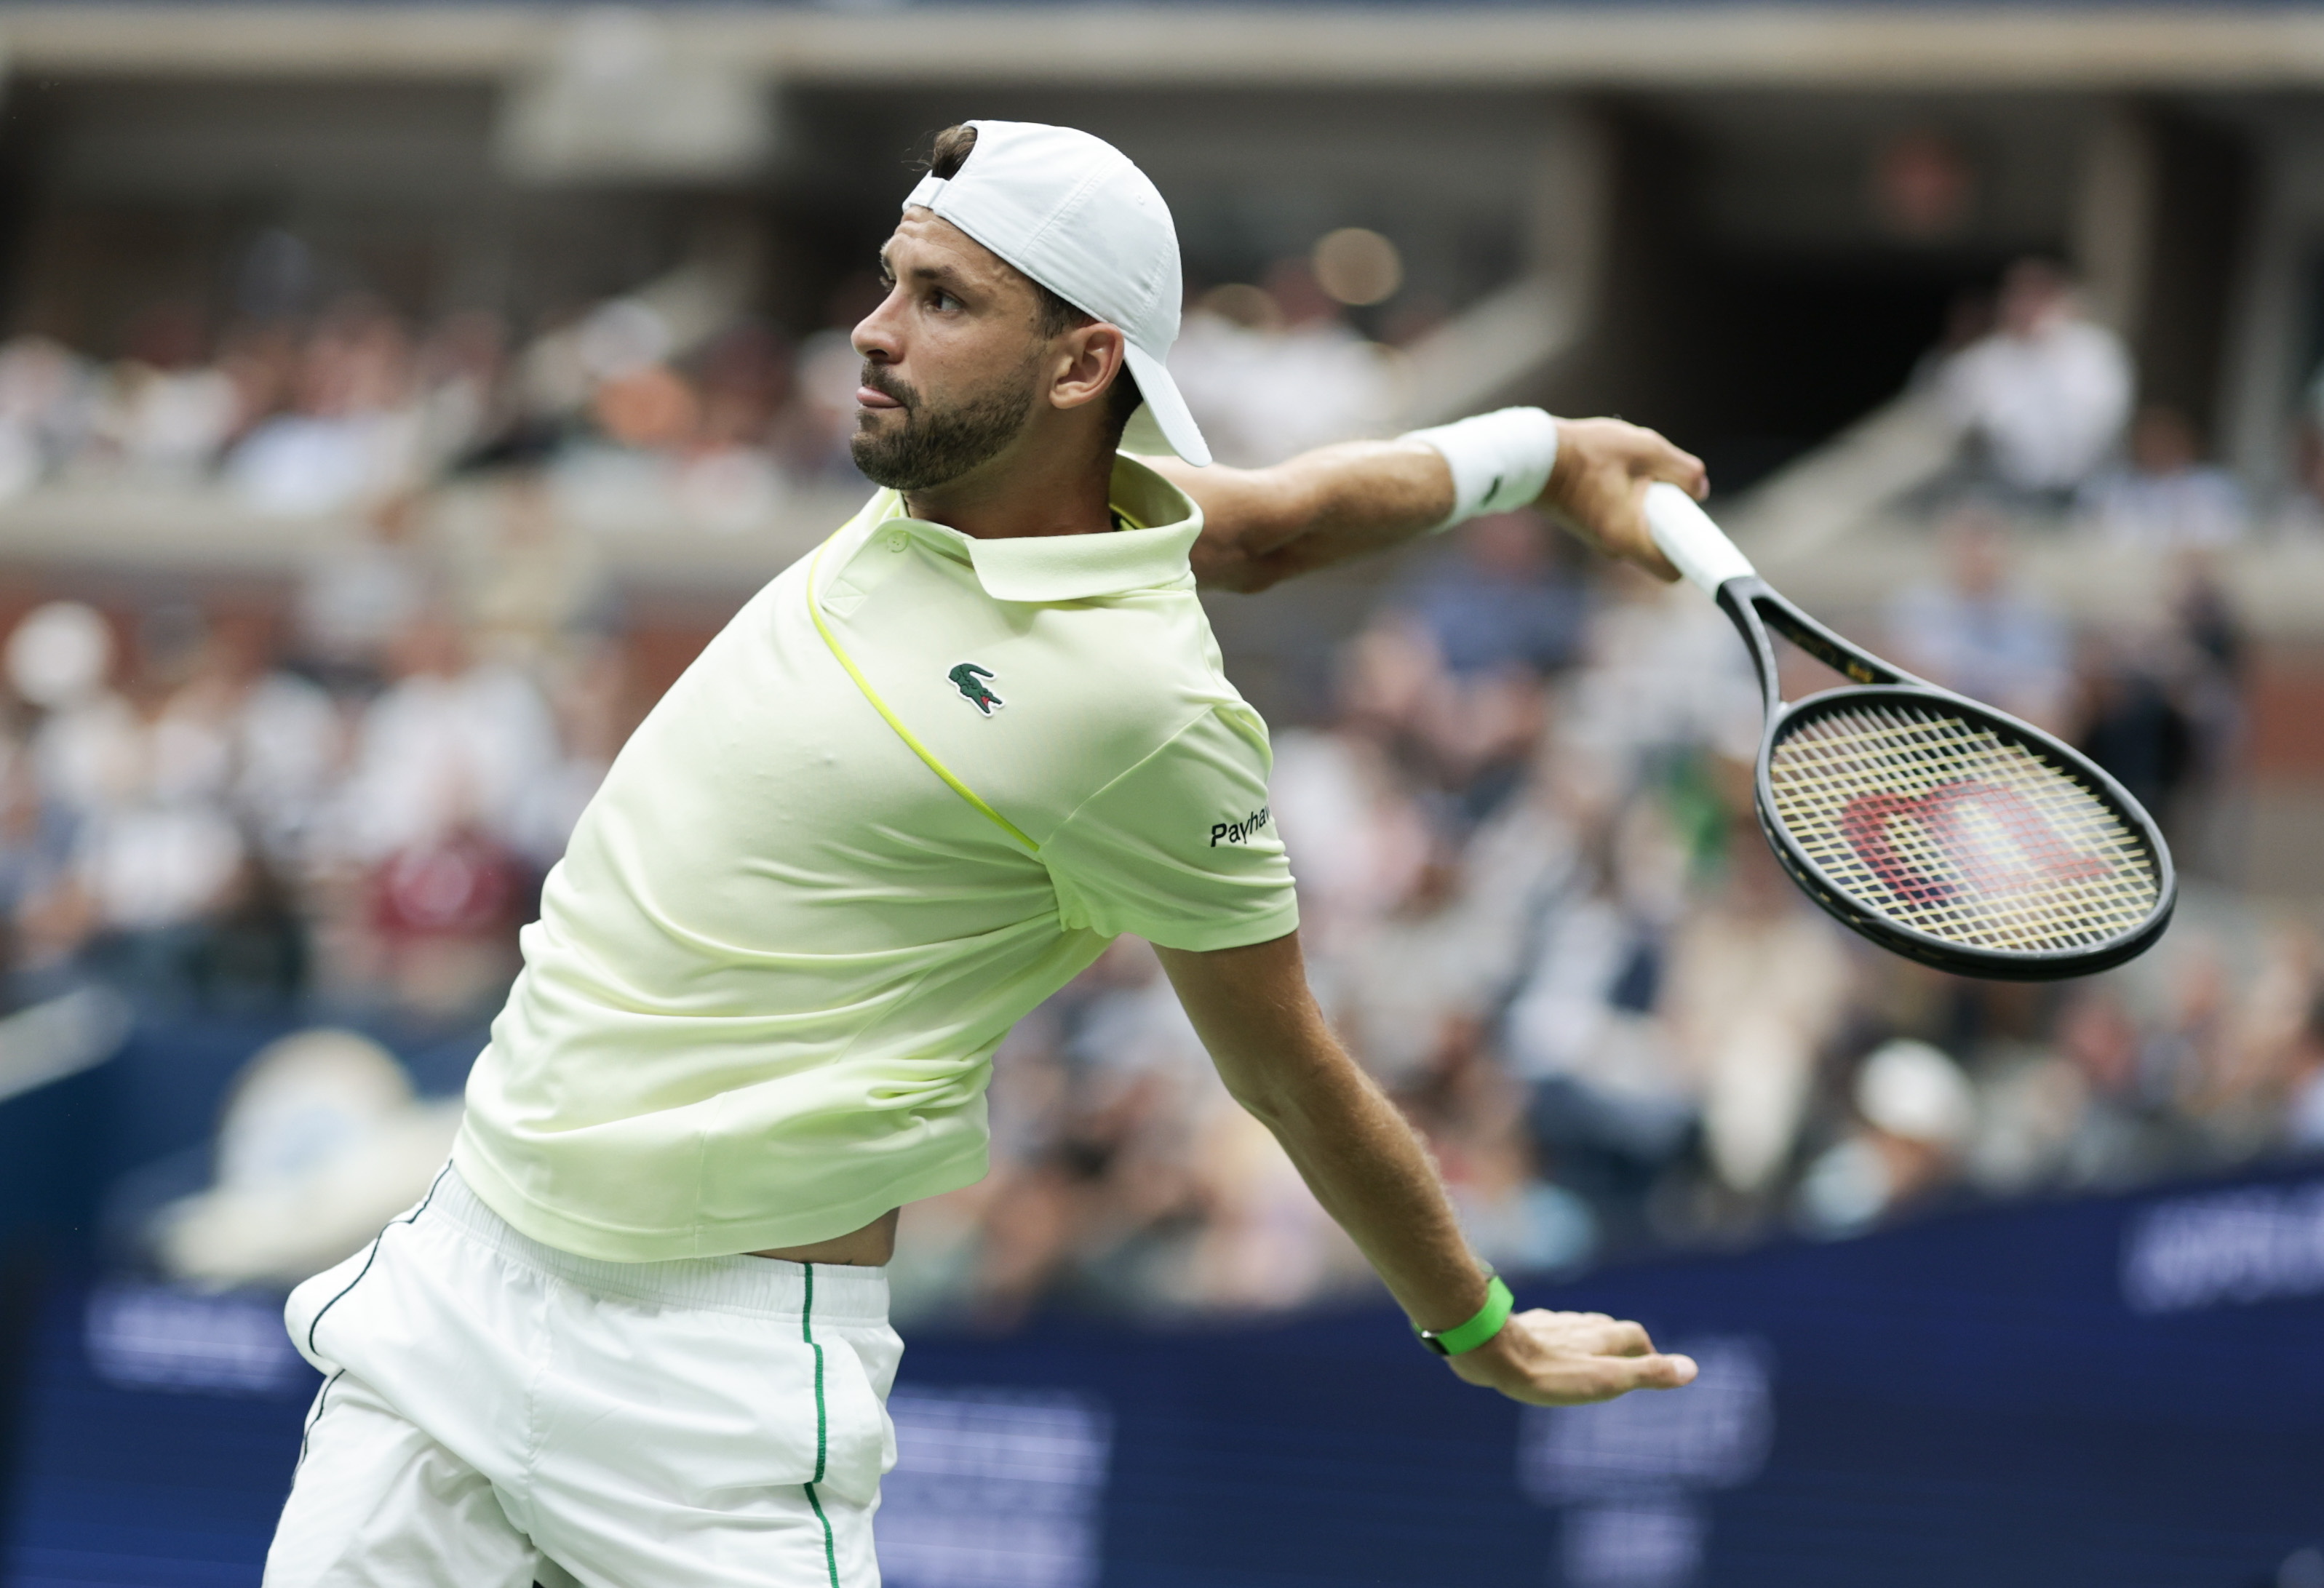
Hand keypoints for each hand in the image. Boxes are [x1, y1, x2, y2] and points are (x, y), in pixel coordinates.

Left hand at [1447, 1307, 1698, 1405]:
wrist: (1491, 1352)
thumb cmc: (1551, 1372)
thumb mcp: (1606, 1380)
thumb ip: (1647, 1373)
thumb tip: (1691, 1369)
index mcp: (1600, 1336)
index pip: (1633, 1336)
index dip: (1647, 1351)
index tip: (1653, 1366)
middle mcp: (1576, 1325)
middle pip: (1604, 1328)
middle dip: (1617, 1342)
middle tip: (1622, 1361)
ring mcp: (1546, 1324)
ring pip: (1573, 1327)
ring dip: (1583, 1339)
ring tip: (1584, 1356)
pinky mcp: (1519, 1328)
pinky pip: (1541, 1330)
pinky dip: (1550, 1339)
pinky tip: (1540, 1348)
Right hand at [1536, 417, 1707, 582]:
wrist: (1533, 456)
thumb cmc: (1589, 453)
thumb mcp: (1647, 450)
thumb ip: (1683, 470)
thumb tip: (1701, 489)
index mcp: (1630, 538)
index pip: (1672, 569)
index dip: (1690, 552)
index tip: (1694, 527)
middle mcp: (1613, 548)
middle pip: (1657, 544)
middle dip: (1668, 515)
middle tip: (1663, 483)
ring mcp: (1598, 539)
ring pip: (1638, 528)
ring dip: (1645, 502)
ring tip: (1632, 468)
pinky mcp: (1588, 526)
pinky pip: (1621, 519)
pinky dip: (1627, 500)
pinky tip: (1614, 470)